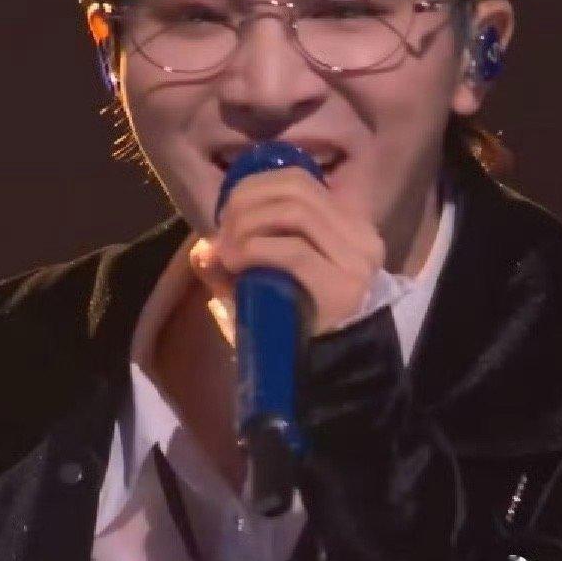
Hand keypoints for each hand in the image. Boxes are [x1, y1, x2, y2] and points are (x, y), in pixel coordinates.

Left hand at [188, 167, 384, 336]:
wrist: (328, 380)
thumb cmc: (297, 330)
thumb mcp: (267, 285)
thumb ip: (236, 263)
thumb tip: (201, 248)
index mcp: (349, 226)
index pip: (300, 180)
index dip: (254, 186)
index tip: (226, 212)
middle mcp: (360, 236)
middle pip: (295, 188)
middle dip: (246, 202)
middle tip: (221, 231)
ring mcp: (355, 261)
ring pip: (293, 211)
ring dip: (248, 223)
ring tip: (227, 250)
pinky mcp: (342, 286)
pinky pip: (291, 250)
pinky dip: (254, 249)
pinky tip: (235, 262)